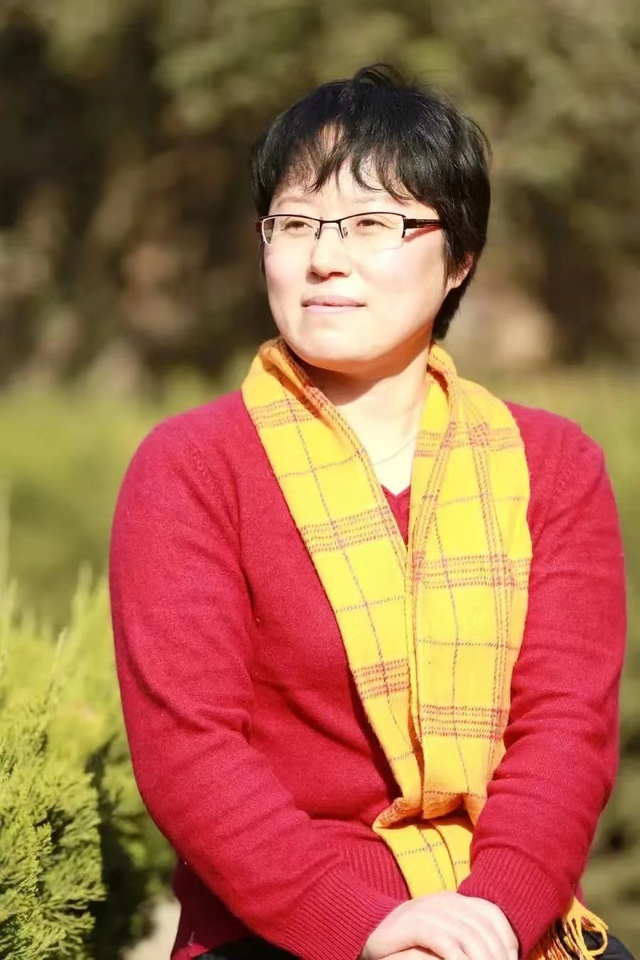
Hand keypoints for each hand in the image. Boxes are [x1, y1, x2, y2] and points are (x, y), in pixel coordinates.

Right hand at [360, 892, 518, 959]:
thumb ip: (466, 938)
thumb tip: (501, 953)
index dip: (507, 939)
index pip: (492, 914)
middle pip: (482, 928)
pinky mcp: (412, 924)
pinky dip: (458, 959)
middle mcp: (444, 900)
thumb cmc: (411, 940)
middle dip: (497, 955)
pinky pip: (443, 941)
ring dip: (482, 959)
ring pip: (467, 936)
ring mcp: (428, 910)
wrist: (369, 929)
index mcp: (455, 899)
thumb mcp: (444, 935)